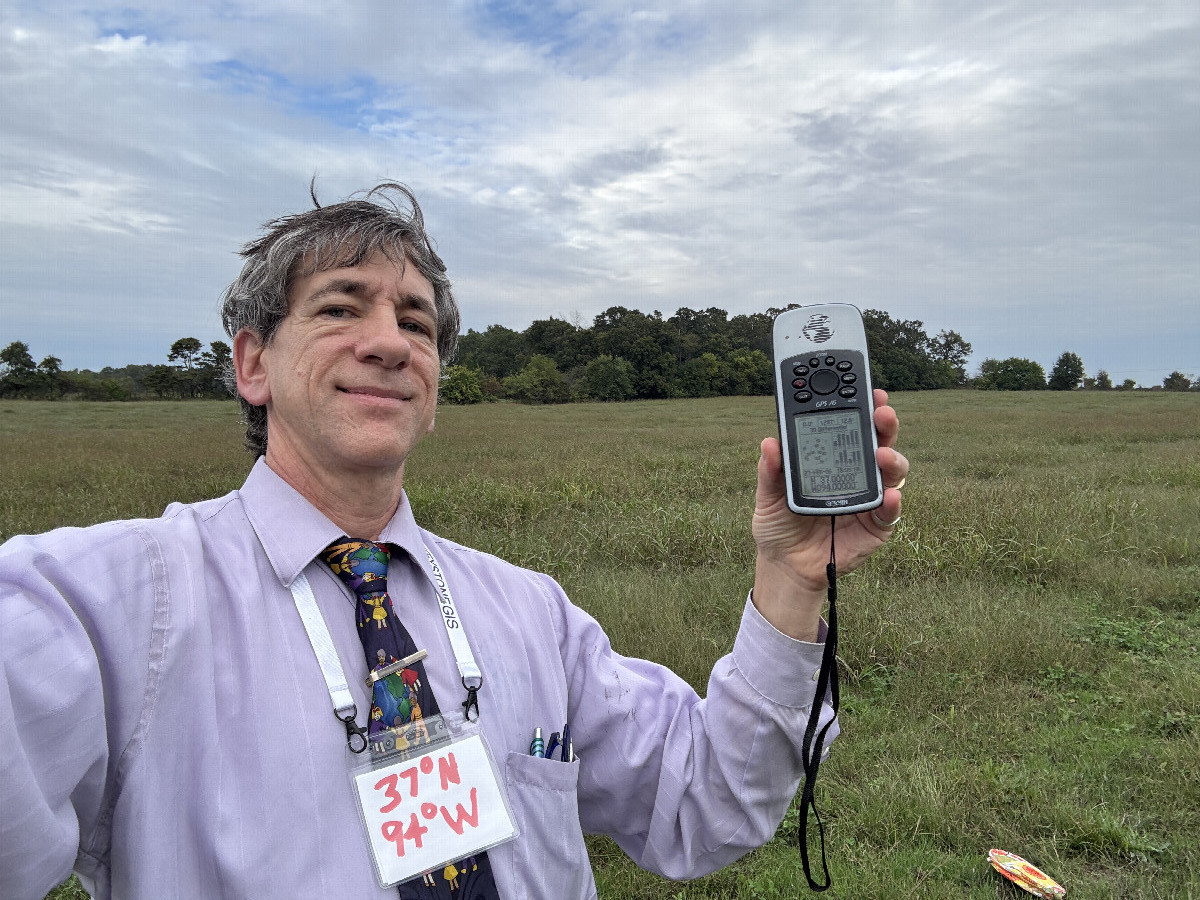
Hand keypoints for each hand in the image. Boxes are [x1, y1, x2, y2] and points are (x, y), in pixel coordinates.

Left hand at [751, 389, 908, 640]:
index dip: (862, 407)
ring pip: (892, 472)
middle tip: (881, 412)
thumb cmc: (779, 523)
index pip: (851, 426)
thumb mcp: (769, 495)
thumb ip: (771, 471)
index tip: (866, 389)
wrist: (785, 565)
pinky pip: (890, 512)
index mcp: (833, 459)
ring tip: (882, 454)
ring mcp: (870, 498)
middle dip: (884, 423)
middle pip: (879, 441)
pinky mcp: (877, 526)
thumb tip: (769, 443)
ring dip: (892, 459)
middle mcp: (857, 473)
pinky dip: (892, 503)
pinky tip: (889, 495)